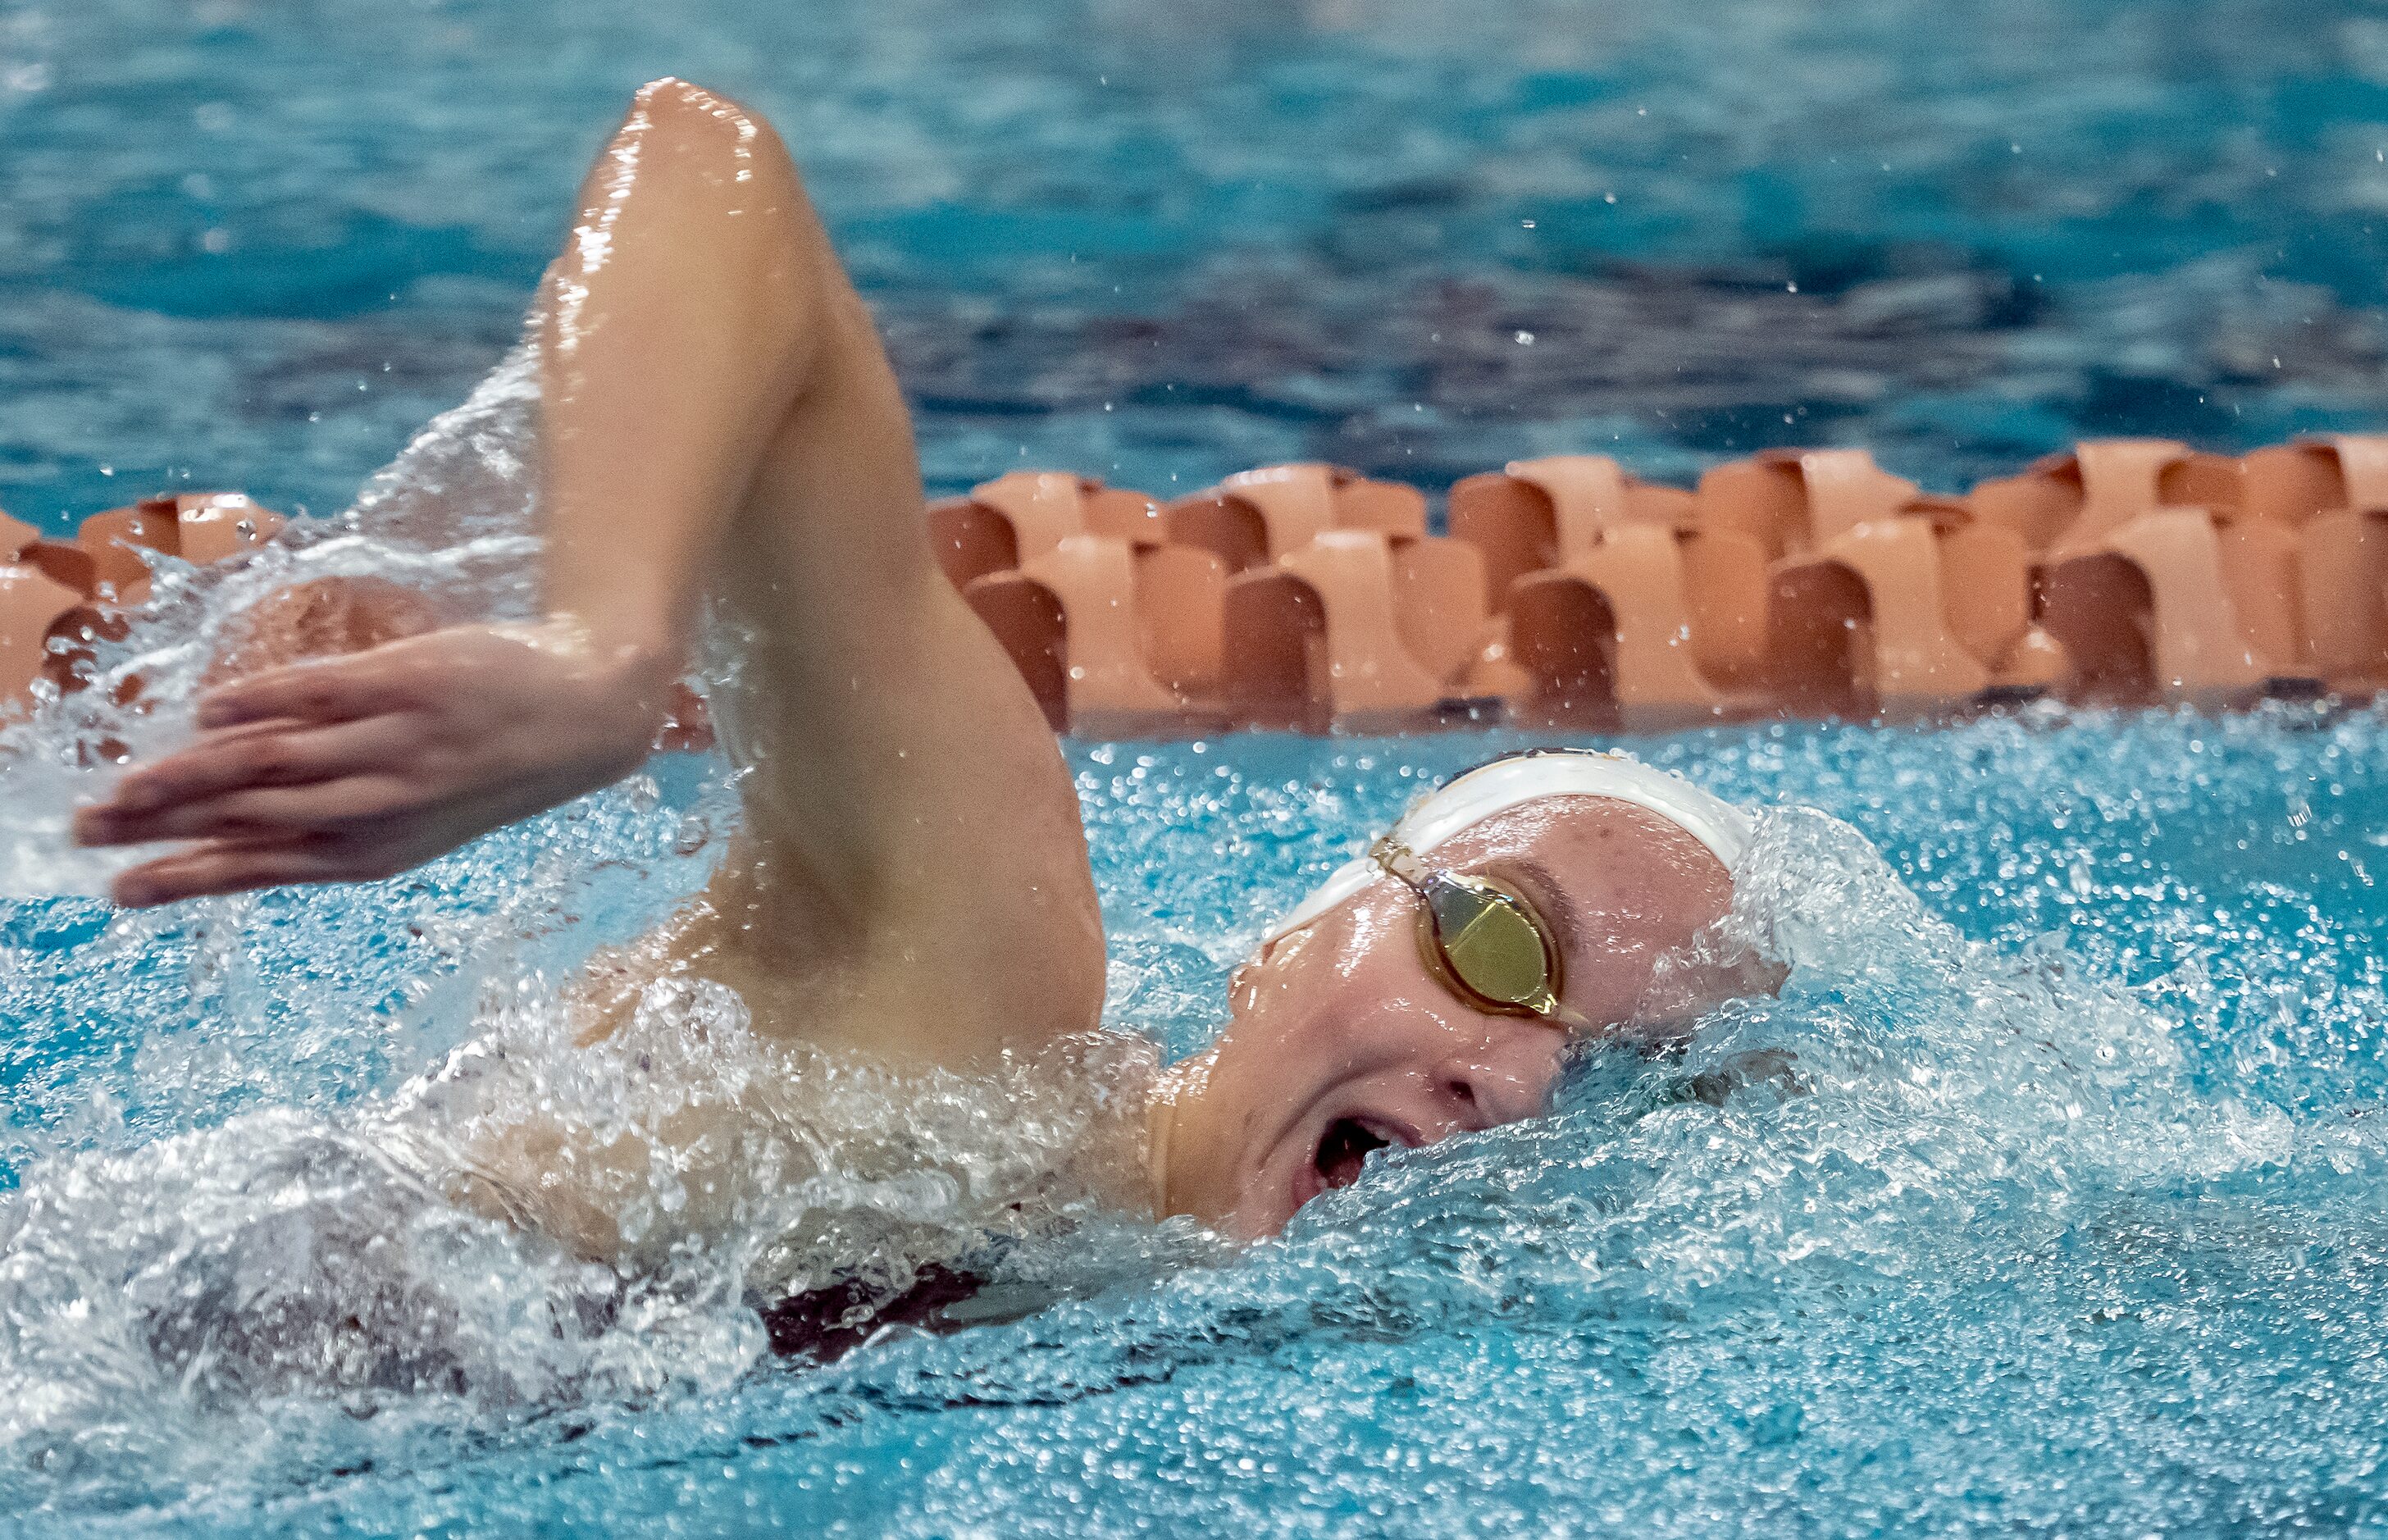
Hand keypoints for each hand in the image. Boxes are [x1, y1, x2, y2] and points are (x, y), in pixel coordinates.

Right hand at [73, 622, 673, 905]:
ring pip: (270, 763)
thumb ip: (335, 821)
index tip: (118, 893)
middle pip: (248, 817)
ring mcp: (391, 745)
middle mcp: (378, 805)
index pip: (261, 868)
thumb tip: (241, 818)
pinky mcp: (405, 684)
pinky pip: (317, 695)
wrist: (587, 711)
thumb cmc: (491, 764)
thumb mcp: (419, 818)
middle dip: (160, 828)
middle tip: (85, 830)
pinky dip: (260, 703)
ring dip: (187, 774)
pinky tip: (207, 714)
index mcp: (377, 850)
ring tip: (121, 787)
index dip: (186, 879)